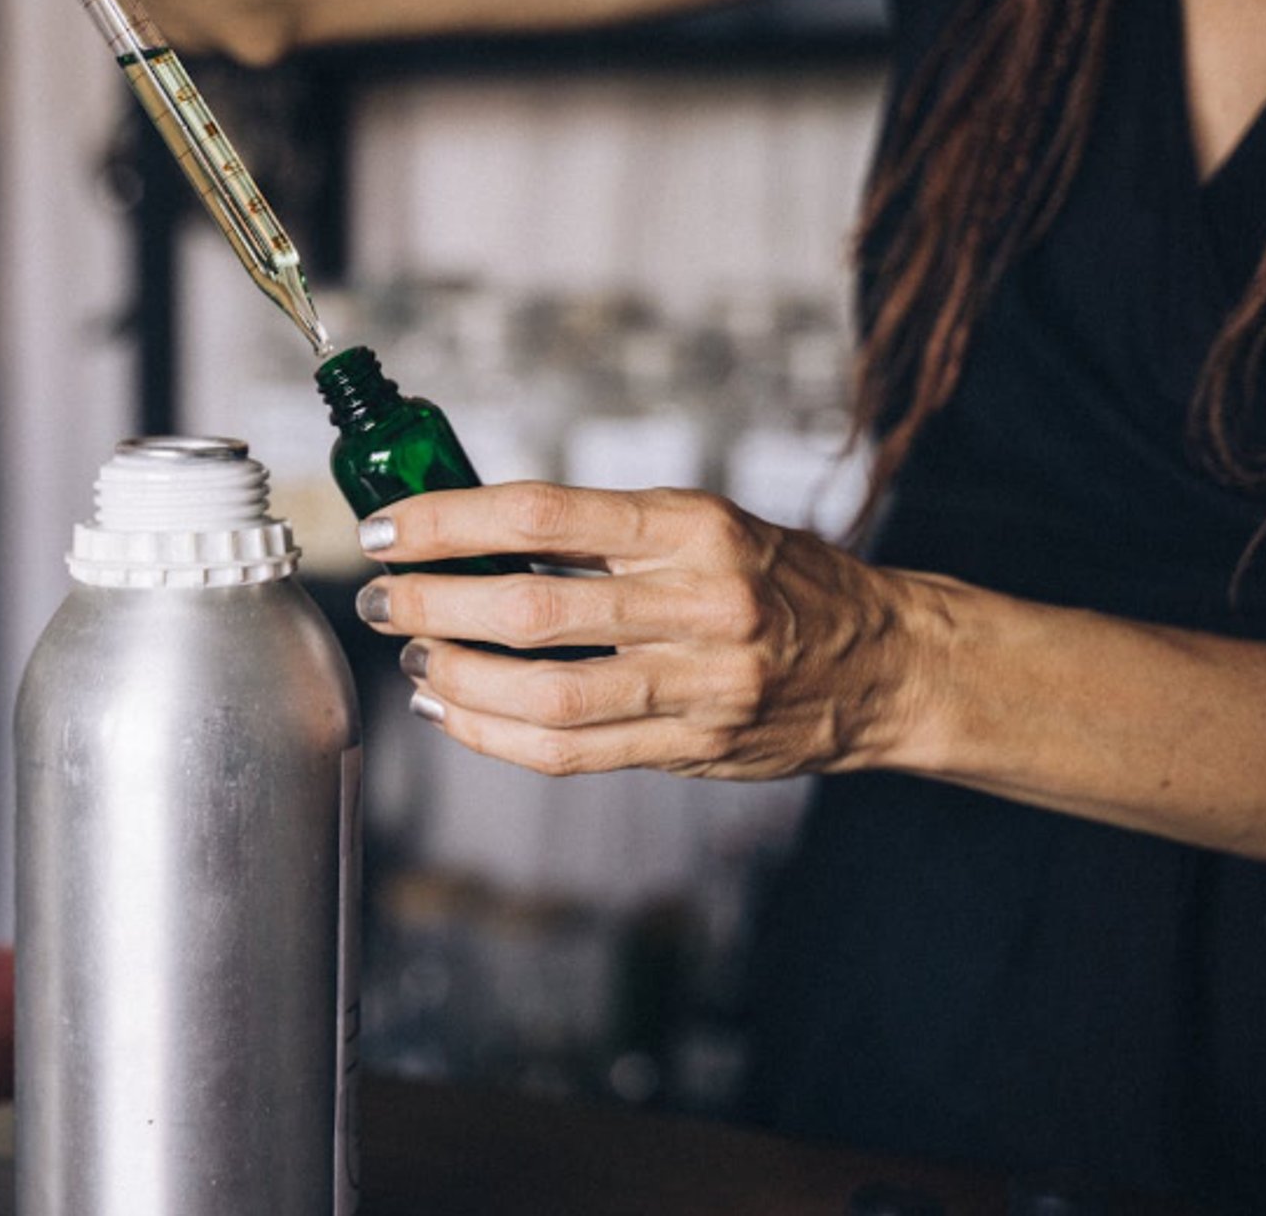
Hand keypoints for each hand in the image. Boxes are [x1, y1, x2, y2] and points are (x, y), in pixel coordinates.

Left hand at [353, 483, 933, 780]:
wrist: (883, 661)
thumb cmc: (779, 582)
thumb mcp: (703, 527)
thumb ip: (605, 535)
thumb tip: (475, 537)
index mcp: (693, 528)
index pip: (543, 514)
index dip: (449, 522)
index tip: (388, 529)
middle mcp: (699, 603)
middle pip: (531, 609)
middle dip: (432, 603)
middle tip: (382, 599)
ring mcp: (699, 684)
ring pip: (544, 694)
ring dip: (456, 677)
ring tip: (415, 657)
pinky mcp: (694, 748)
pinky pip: (571, 751)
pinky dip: (494, 734)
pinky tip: (454, 711)